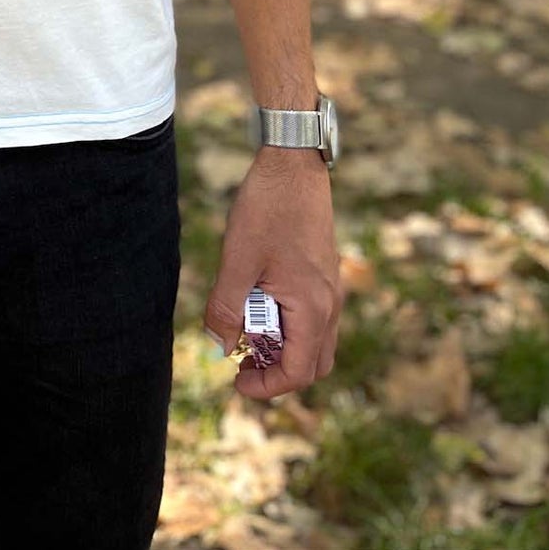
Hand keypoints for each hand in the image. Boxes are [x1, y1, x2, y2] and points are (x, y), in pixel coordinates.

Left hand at [204, 149, 342, 400]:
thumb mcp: (238, 259)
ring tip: (244, 332)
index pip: (299, 372)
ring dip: (282, 347)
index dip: (267, 386)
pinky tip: (257, 303)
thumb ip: (226, 306)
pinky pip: (313, 316)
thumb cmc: (267, 208)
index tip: (236, 382)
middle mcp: (330, 304)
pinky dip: (288, 324)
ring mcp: (330, 288)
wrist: (293, 163)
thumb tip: (218, 345)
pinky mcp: (323, 273)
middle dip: (277, 372)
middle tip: (240, 363)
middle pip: (313, 364)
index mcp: (313, 307)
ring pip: (315, 341)